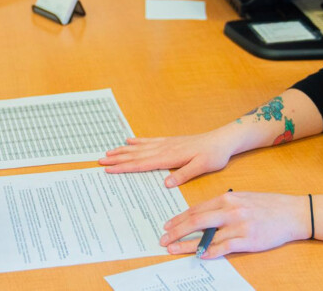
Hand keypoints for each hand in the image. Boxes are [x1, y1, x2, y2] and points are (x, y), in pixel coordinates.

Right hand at [98, 128, 242, 187]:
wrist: (222, 140)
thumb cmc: (214, 154)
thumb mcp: (203, 167)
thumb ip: (184, 174)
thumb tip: (166, 183)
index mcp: (170, 157)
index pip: (142, 164)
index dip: (124, 166)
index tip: (110, 169)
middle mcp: (165, 148)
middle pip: (136, 155)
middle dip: (117, 158)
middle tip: (100, 161)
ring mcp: (166, 144)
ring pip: (140, 148)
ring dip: (123, 150)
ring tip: (108, 152)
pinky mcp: (170, 142)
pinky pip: (149, 141)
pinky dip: (137, 142)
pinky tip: (129, 141)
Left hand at [160, 191, 310, 257]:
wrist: (292, 213)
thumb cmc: (267, 205)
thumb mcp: (242, 198)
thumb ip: (222, 206)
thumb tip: (202, 215)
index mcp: (227, 198)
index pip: (196, 209)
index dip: (179, 219)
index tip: (167, 226)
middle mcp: (230, 210)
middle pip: (196, 221)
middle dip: (176, 231)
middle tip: (163, 239)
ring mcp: (239, 225)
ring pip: (207, 236)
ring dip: (188, 244)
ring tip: (174, 250)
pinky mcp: (249, 239)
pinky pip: (225, 247)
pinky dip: (210, 252)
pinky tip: (200, 256)